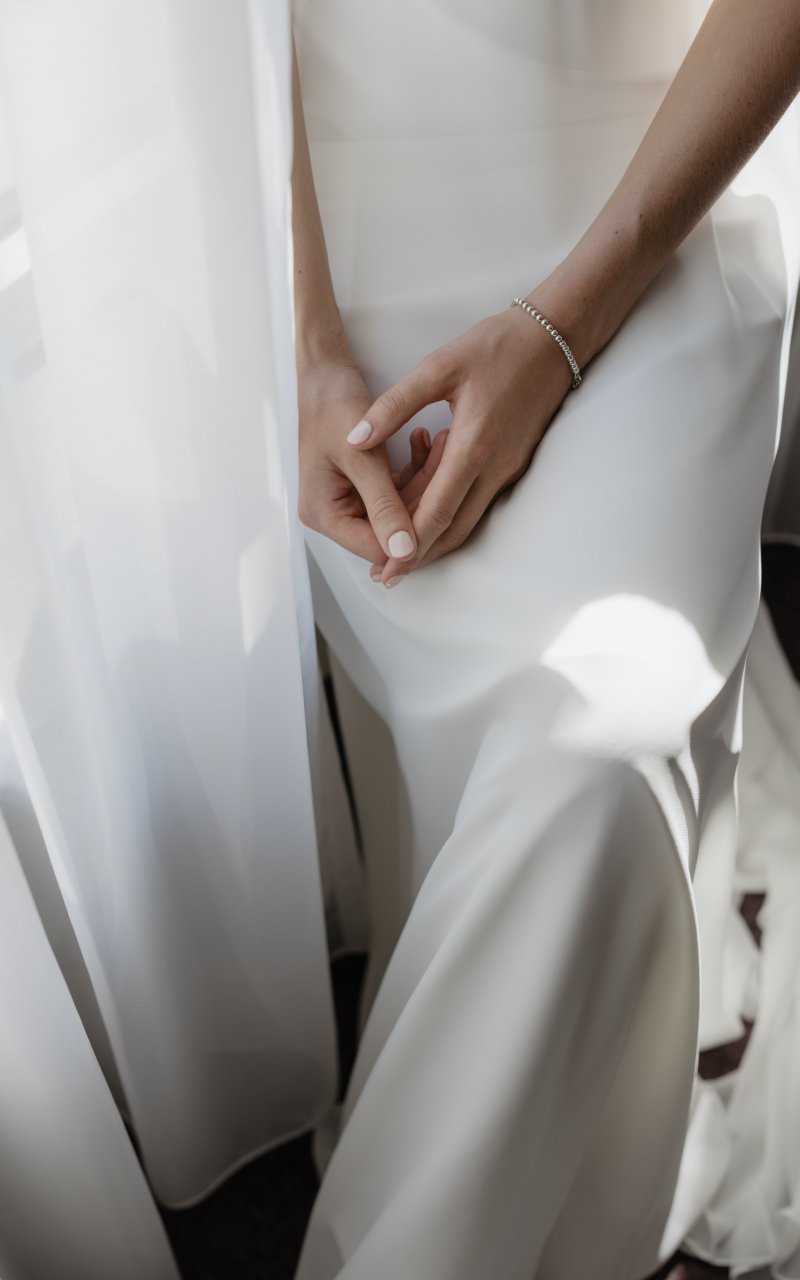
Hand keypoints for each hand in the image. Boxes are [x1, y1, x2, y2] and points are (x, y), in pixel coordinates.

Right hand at [297, 357, 447, 568]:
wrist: (324, 373)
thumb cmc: (332, 405)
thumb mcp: (362, 458)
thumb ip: (384, 506)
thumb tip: (404, 551)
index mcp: (323, 514)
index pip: (376, 549)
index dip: (413, 538)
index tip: (446, 504)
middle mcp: (333, 514)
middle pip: (391, 532)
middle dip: (423, 500)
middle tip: (451, 460)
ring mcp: (349, 501)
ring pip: (401, 511)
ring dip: (424, 480)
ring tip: (441, 442)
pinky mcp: (364, 487)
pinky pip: (398, 492)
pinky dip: (415, 470)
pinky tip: (426, 442)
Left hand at [344, 301, 576, 583]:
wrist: (556, 336)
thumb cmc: (497, 346)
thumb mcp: (439, 366)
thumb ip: (394, 406)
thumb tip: (355, 438)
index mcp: (474, 447)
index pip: (438, 510)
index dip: (409, 543)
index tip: (386, 566)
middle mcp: (495, 468)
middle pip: (454, 529)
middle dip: (420, 555)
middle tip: (387, 575)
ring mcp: (507, 469)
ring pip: (468, 520)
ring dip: (436, 541)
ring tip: (401, 556)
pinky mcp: (512, 464)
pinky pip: (479, 502)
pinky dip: (452, 516)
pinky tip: (428, 516)